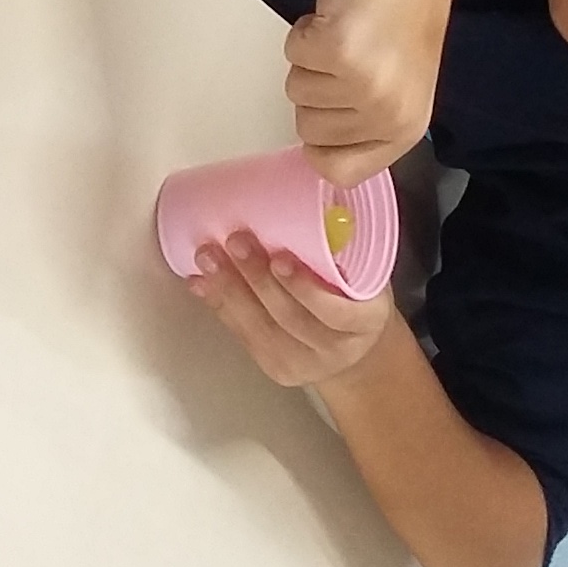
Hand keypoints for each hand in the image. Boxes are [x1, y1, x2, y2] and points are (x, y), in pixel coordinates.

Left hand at [188, 230, 398, 388]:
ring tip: (209, 256)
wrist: (355, 345)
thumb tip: (309, 198)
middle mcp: (338, 348)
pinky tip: (201, 283)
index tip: (280, 258)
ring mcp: (305, 363)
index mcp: (367, 320)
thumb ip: (342, 248)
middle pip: (291, 317)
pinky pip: (244, 336)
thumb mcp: (364, 272)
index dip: (305, 287)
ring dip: (229, 289)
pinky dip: (219, 306)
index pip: (336, 310)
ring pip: (262, 329)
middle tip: (235, 241)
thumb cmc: (356, 295)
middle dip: (257, 278)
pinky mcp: (277, 369)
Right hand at [284, 0, 454, 186]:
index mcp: (404, 130)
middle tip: (350, 58)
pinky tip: (335, 17)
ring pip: (295, 91)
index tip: (326, 113)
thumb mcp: (399, 87)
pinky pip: (291, 54)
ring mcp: (362, 84)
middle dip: (315, 91)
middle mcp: (386, 114)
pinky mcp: (338, 50)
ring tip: (347, 34)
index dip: (319, 145)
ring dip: (311, 59)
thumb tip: (319, 149)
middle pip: (307, 130)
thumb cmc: (403, 17)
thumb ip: (366, 123)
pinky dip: (303, 32)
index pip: (339, 171)